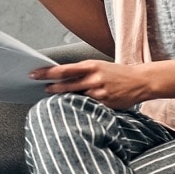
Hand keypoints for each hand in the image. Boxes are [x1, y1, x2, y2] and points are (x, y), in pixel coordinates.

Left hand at [30, 61, 152, 109]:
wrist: (141, 81)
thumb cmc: (116, 73)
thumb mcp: (99, 66)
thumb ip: (81, 71)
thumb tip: (60, 76)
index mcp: (91, 66)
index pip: (63, 70)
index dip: (46, 73)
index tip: (33, 74)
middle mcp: (94, 78)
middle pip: (66, 85)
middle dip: (51, 87)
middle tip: (42, 89)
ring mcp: (100, 93)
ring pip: (75, 97)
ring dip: (64, 99)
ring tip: (56, 99)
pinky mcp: (105, 104)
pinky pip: (88, 107)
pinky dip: (79, 107)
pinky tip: (74, 108)